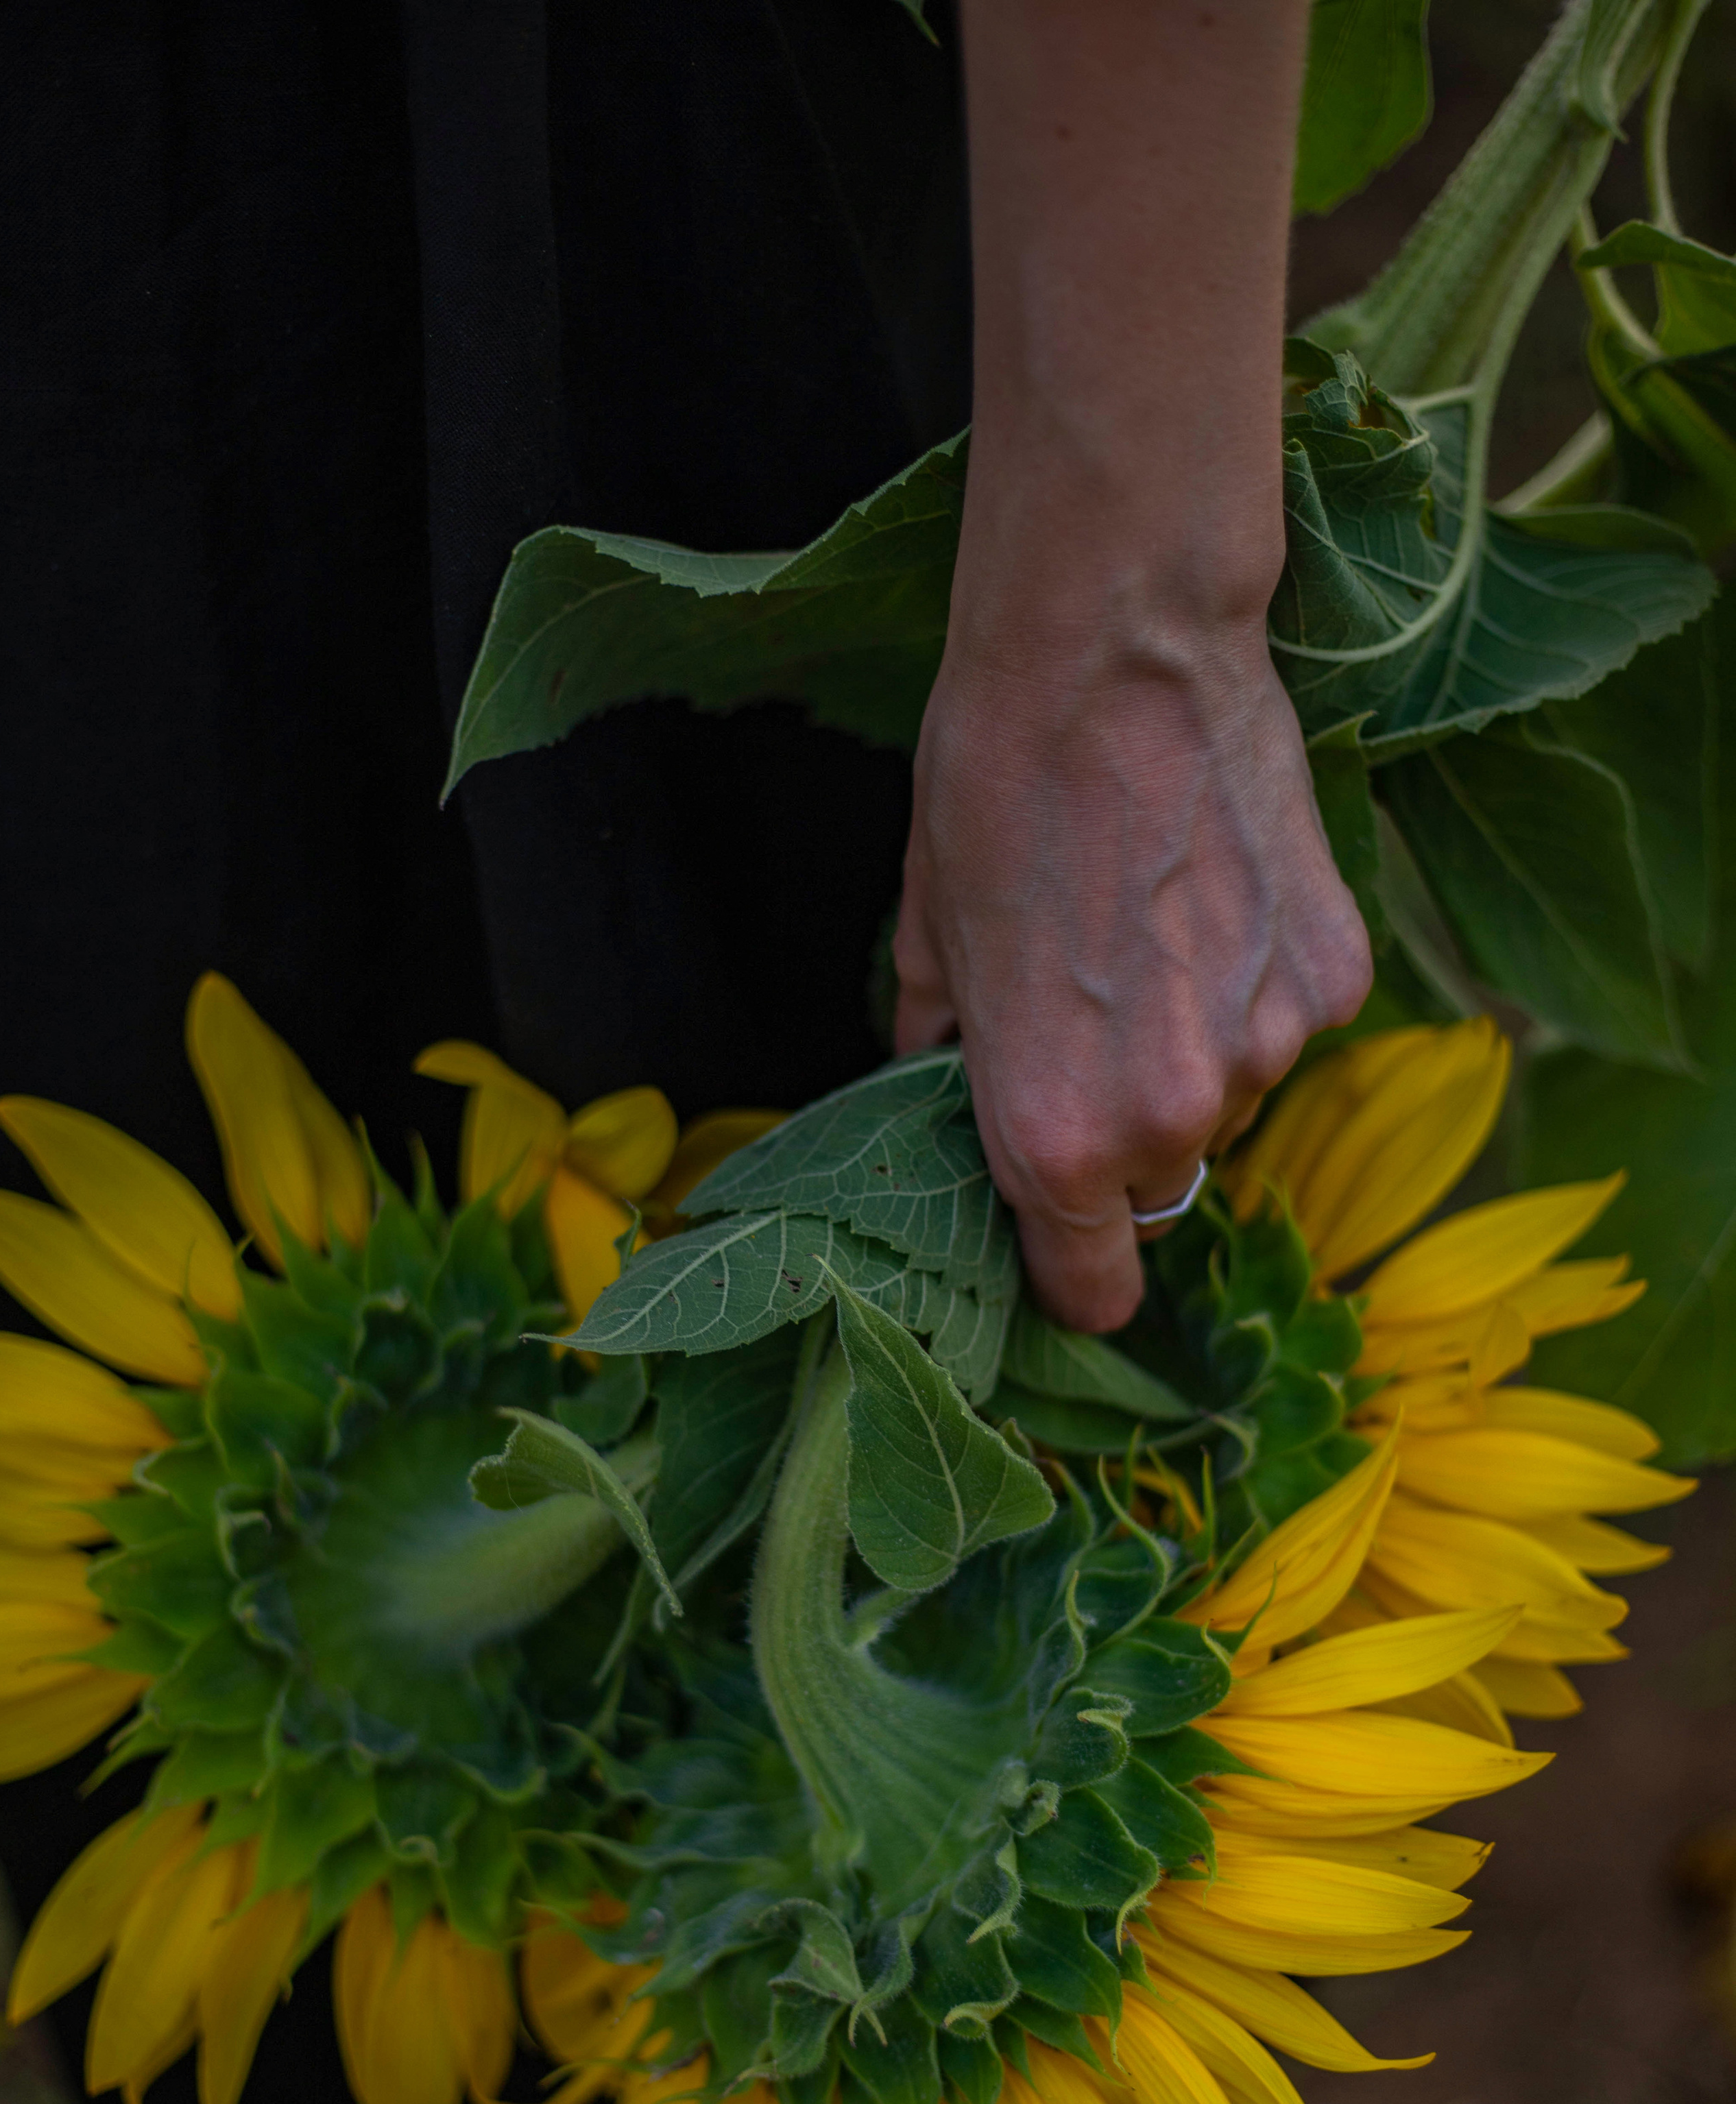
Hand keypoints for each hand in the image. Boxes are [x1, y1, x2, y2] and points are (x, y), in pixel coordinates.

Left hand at [895, 615, 1370, 1333]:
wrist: (1116, 651)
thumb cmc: (993, 785)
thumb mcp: (930, 935)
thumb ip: (940, 1048)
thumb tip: (930, 1083)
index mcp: (1053, 1135)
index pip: (1091, 1290)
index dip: (1074, 1276)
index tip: (1065, 1247)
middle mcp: (1171, 1117)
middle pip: (1161, 1189)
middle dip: (1126, 1138)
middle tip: (1091, 1027)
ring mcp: (1269, 1047)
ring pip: (1232, 1101)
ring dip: (1197, 1054)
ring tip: (1150, 934)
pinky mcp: (1335, 975)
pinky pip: (1291, 1022)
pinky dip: (1257, 982)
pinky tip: (1214, 892)